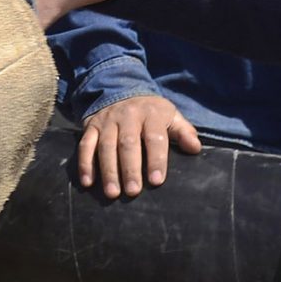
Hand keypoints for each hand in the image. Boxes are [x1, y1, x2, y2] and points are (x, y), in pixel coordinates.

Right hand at [79, 95, 202, 199]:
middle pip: (128, 144)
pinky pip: (85, 145)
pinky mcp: (91, 126)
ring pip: (106, 146)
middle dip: (130, 168)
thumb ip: (184, 131)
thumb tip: (195, 148)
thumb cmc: (151, 111)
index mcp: (151, 114)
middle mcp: (127, 116)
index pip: (154, 138)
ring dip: (108, 171)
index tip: (157, 180)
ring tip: (113, 193)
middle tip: (134, 191)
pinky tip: (87, 182)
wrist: (121, 88)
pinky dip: (85, 164)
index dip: (156, 159)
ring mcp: (107, 121)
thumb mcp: (170, 115)